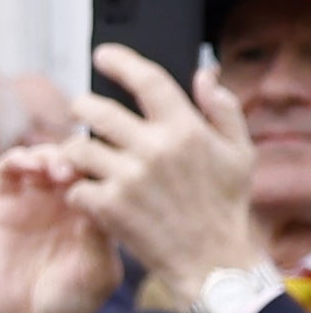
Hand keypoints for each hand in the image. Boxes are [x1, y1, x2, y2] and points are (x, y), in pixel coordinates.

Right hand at [0, 145, 120, 312]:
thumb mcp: (101, 268)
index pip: (104, 170)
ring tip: (60, 170)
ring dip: (52, 152)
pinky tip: (32, 168)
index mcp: (93, 211)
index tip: (114, 168)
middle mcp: (63, 201)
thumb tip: (103, 189)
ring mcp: (31, 200)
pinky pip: (8, 166)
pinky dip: (19, 157)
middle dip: (81, 153)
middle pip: (75, 155)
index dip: (108, 160)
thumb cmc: (69, 303)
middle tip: (84, 167)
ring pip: (43, 154)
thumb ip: (104, 231)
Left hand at [67, 44, 262, 299]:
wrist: (211, 258)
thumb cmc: (225, 204)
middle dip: (82, 107)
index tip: (103, 54)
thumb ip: (222, 109)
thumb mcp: (238, 152)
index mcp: (185, 129)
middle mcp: (154, 148)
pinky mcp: (107, 207)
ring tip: (82, 154)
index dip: (121, 62)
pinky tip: (88, 190)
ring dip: (73, 149)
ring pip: (76, 147)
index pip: (147, 81)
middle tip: (82, 111)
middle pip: (97, 111)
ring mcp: (127, 178)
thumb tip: (204, 74)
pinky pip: (74, 186)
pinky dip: (76, 187)